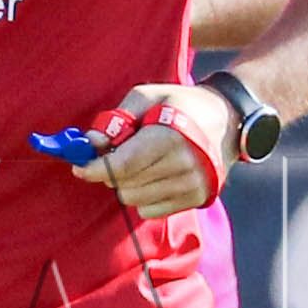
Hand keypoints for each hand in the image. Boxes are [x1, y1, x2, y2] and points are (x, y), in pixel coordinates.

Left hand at [73, 80, 231, 220]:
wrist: (228, 118)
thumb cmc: (181, 104)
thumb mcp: (147, 97)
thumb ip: (116, 120)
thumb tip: (90, 143)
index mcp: (169, 138)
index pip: (122, 166)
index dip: (95, 169)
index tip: (79, 168)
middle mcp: (183, 166)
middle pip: (124, 185)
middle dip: (112, 172)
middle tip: (118, 155)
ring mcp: (192, 186)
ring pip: (135, 200)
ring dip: (129, 184)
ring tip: (142, 163)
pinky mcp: (197, 199)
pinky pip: (151, 210)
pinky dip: (145, 196)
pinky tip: (156, 176)